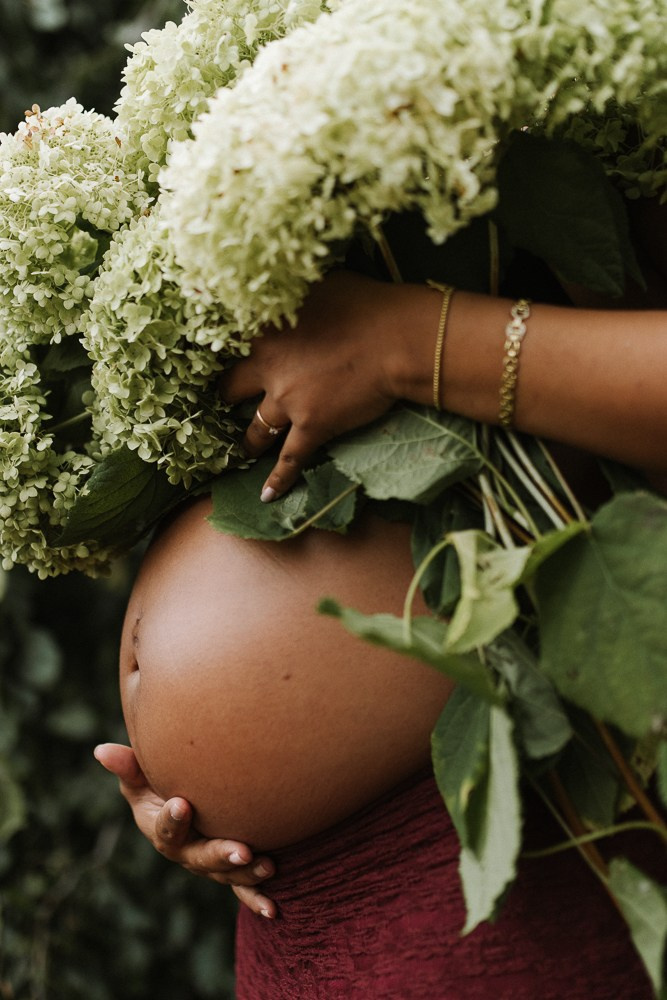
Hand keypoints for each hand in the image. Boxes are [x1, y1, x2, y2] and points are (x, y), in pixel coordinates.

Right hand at [94, 743, 276, 917]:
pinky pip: (241, 889)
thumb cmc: (159, 784)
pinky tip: (272, 909)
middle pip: (200, 857)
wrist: (185, 803)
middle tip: (241, 850)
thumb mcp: (142, 777)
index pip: (165, 829)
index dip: (172, 820)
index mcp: (161, 830)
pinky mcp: (229, 870)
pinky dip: (256, 898)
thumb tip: (101, 750)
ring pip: (225, 874)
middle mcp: (184, 852)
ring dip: (246, 874)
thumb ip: (128, 766)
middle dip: (220, 854)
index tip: (182, 804)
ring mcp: (207, 863)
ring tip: (268, 865)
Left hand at [219, 271, 437, 499]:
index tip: (205, 352)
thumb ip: (289, 290)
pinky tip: (267, 496)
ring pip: (255, 429)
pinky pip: (290, 460)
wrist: (397, 339)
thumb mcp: (317, 283)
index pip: (223, 339)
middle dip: (227, 396)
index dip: (217, 346)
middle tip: (225, 401)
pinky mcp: (312, 426)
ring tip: (245, 448)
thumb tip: (276, 283)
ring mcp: (287, 400)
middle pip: (230, 387)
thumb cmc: (365, 302)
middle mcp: (267, 366)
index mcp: (264, 327)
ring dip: (249, 439)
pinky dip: (278, 480)